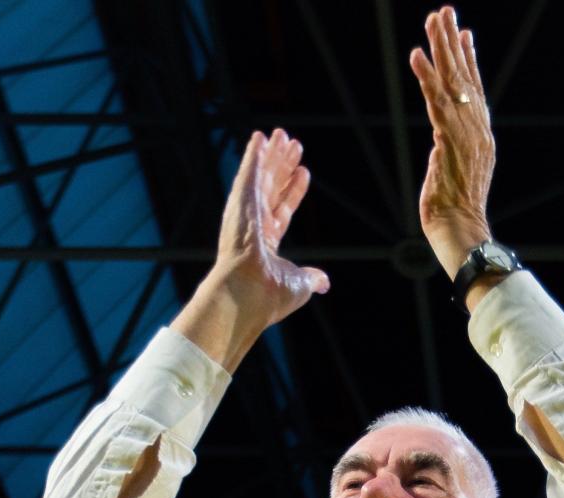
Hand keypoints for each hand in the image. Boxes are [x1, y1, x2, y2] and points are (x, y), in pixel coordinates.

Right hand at [189, 129, 327, 369]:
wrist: (247, 296)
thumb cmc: (269, 297)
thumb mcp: (299, 285)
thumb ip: (310, 278)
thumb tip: (324, 282)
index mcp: (265, 243)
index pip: (282, 209)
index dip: (294, 190)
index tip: (303, 172)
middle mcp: (254, 225)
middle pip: (272, 188)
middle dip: (282, 166)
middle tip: (293, 144)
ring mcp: (245, 213)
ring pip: (261, 177)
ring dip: (271, 155)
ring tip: (281, 134)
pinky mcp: (240, 204)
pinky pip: (249, 174)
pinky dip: (254, 155)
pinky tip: (261, 138)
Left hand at [409, 6, 494, 278]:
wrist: (461, 232)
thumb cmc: (454, 213)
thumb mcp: (455, 173)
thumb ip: (452, 150)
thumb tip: (443, 141)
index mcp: (480, 136)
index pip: (474, 90)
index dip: (470, 60)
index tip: (465, 33)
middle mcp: (477, 129)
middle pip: (465, 77)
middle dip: (454, 42)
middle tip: (445, 11)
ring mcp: (466, 133)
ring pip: (453, 82)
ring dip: (441, 49)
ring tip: (433, 20)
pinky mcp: (449, 139)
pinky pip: (436, 101)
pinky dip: (427, 76)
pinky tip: (417, 55)